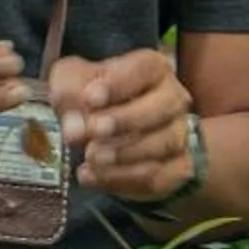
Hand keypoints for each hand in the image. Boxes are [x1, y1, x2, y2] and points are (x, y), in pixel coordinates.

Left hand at [47, 48, 195, 201]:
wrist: (107, 136)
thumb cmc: (92, 98)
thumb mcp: (72, 82)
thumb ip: (70, 91)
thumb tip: (74, 123)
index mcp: (152, 68)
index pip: (144, 69)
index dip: (118, 83)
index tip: (90, 99)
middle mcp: (173, 99)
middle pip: (161, 107)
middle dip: (124, 120)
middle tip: (92, 131)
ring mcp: (179, 135)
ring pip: (163, 144)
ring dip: (124, 153)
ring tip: (90, 156)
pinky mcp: (177, 169)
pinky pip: (158, 176)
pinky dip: (122, 179)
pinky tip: (90, 176)